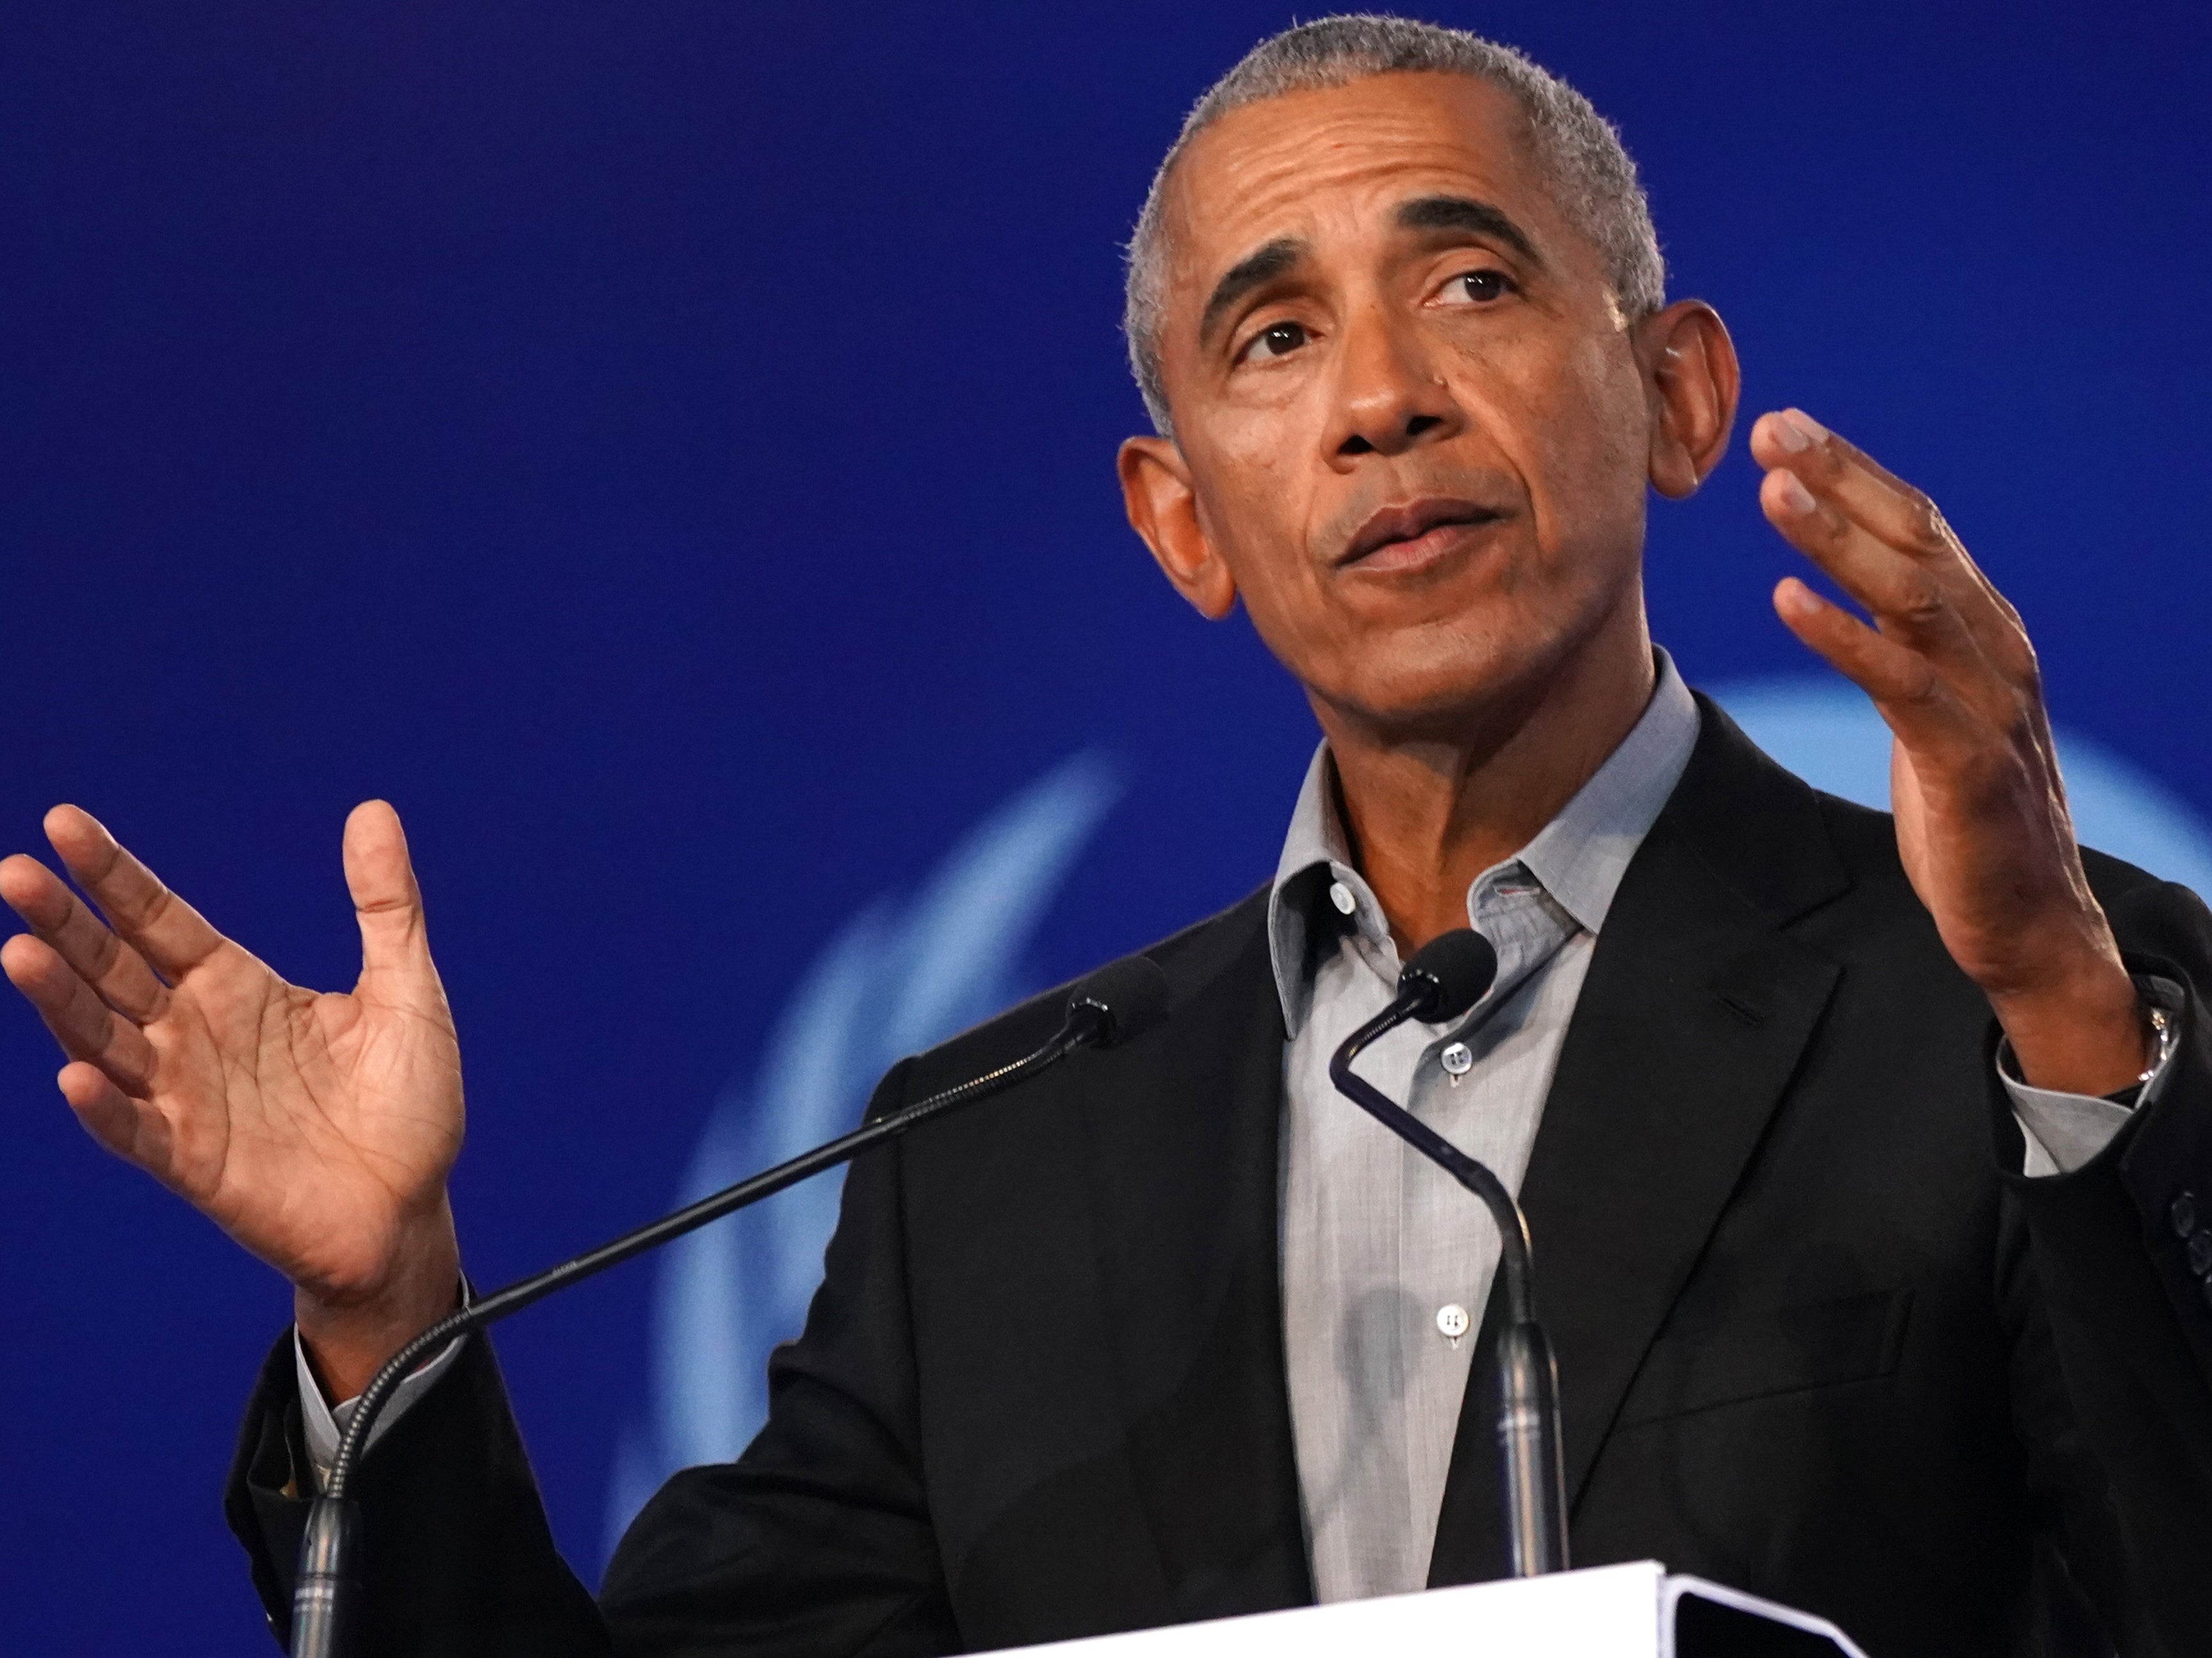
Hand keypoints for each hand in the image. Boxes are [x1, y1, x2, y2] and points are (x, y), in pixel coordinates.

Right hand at [1, 802, 463, 1394]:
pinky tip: (75, 1076)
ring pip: (104, 1042)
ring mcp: (186, 1100)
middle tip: (14, 872)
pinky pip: (136, 1132)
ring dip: (62, 1002)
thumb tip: (373, 809)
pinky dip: (104, 1107)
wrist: (413, 1210)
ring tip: (20, 952)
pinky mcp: (194, 1164)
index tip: (63, 822)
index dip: (113, 874)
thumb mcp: (407, 990)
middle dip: (64, 923)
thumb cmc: (408, 1104)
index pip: (159, 918)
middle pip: (113, 969)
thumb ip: (387, 906)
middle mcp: (196, 1036)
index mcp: (238, 987)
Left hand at [1751, 408, 2145, 1095]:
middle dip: (1843, 479)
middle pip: (1916, 541)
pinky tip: (1787, 600)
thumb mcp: (1929, 711)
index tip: (1785, 427)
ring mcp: (1988, 704)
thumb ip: (1902, 647)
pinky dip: (1844, 637)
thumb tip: (1845, 589)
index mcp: (1985, 631)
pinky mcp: (1968, 763)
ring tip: (1774, 493)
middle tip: (1771, 429)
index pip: (1919, 527)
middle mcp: (1996, 651)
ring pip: (1912, 597)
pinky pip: (1901, 684)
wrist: (2028, 920)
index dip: (1855, 472)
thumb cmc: (1967, 816)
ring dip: (1838, 540)